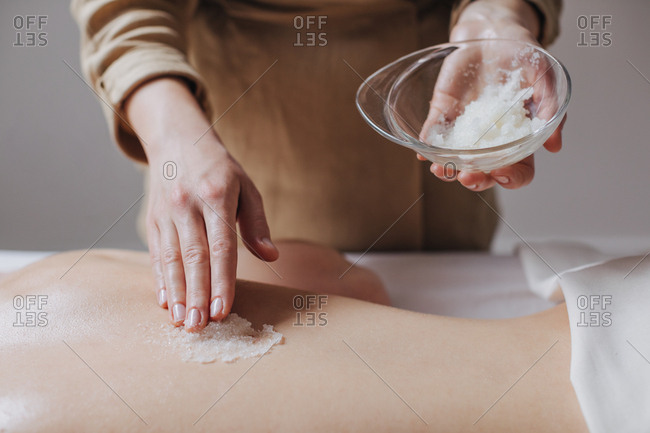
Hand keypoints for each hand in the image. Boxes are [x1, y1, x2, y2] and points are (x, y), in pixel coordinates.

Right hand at [126, 78, 278, 331]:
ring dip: (177, 294)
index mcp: (217, 196)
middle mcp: (187, 205)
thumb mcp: (246, 187)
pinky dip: (161, 280)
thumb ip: (256, 224)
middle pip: (193, 257)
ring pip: (171, 259)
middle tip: (200, 327)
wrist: (177, 140)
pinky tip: (166, 302)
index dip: (222, 280)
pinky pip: (157, 254)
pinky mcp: (153, 220)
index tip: (224, 309)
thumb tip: (271, 257)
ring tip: (182, 322)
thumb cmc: (219, 168)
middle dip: (197, 295)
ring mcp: (167, 213)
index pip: (220, 246)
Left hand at [419, 0, 565, 190]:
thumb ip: (550, 108)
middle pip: (484, 172)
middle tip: (468, 177)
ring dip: (447, 169)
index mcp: (518, 138)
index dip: (512, 177)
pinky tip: (423, 150)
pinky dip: (426, 144)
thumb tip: (554, 146)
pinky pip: (433, 133)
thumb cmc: (523, 58)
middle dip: (475, 180)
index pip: (518, 170)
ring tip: (441, 169)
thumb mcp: (544, 77)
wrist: (494, 34)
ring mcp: (465, 129)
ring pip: (454, 159)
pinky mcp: (444, 113)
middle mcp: (489, 140)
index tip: (502, 172)